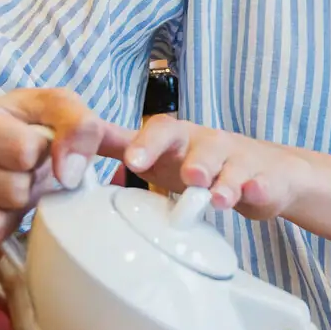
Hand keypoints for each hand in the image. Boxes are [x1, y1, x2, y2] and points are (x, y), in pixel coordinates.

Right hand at [0, 88, 120, 263]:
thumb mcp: (51, 108)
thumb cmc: (15, 124)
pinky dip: (1, 236)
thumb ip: (79, 126)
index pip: (24, 152)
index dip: (42, 152)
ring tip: (9, 191)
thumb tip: (72, 172)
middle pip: (14, 192)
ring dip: (14, 212)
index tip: (32, 144)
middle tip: (22, 171)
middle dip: (29, 184)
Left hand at [111, 116, 312, 220]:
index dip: (148, 144)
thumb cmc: (200, 163)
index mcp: (180, 139)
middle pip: (203, 145)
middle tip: (188, 178)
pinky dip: (258, 190)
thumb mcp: (159, 153)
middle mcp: (209, 145)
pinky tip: (254, 194)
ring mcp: (239, 163)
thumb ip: (118, 145)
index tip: (133, 162)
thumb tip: (67, 142)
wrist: (262, 171)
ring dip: (225, 182)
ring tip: (217, 199)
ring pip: (233, 168)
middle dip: (196, 162)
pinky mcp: (263, 183)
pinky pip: (262, 185)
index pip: (162, 131)